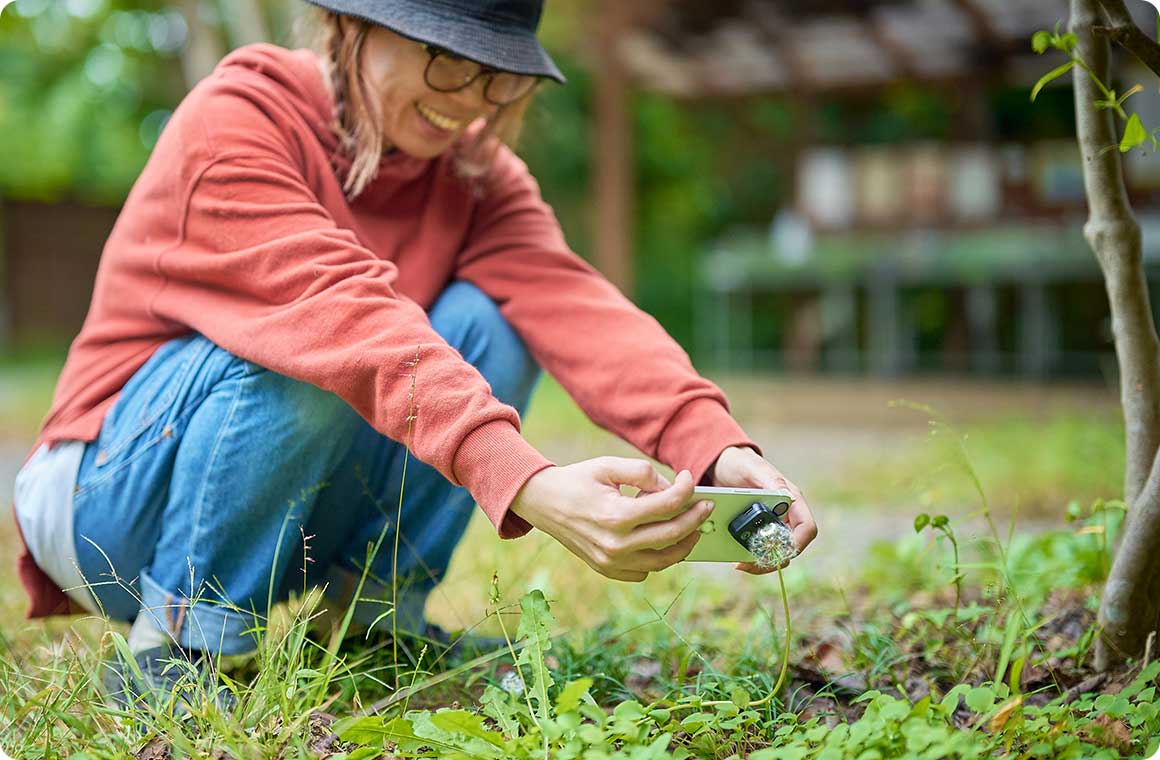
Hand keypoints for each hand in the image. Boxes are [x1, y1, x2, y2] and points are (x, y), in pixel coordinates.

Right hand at [509, 457, 711, 581]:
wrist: (543, 503)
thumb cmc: (578, 480)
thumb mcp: (608, 466)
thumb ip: (642, 473)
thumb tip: (671, 488)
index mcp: (616, 515)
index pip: (666, 505)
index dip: (686, 490)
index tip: (690, 478)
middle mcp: (615, 544)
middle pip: (672, 535)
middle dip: (695, 518)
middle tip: (706, 506)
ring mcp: (611, 562)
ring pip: (664, 560)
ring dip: (684, 543)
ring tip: (692, 527)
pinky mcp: (607, 570)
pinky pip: (645, 571)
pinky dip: (659, 557)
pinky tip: (662, 540)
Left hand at [709, 446, 817, 574]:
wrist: (721, 466)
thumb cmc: (740, 463)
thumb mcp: (753, 469)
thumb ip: (771, 481)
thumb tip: (787, 496)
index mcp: (791, 500)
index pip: (806, 528)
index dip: (797, 544)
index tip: (778, 553)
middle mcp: (785, 515)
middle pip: (790, 547)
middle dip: (773, 559)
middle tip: (750, 564)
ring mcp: (772, 525)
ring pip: (776, 553)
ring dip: (760, 562)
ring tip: (740, 564)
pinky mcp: (757, 531)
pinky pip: (759, 550)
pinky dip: (750, 557)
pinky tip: (735, 557)